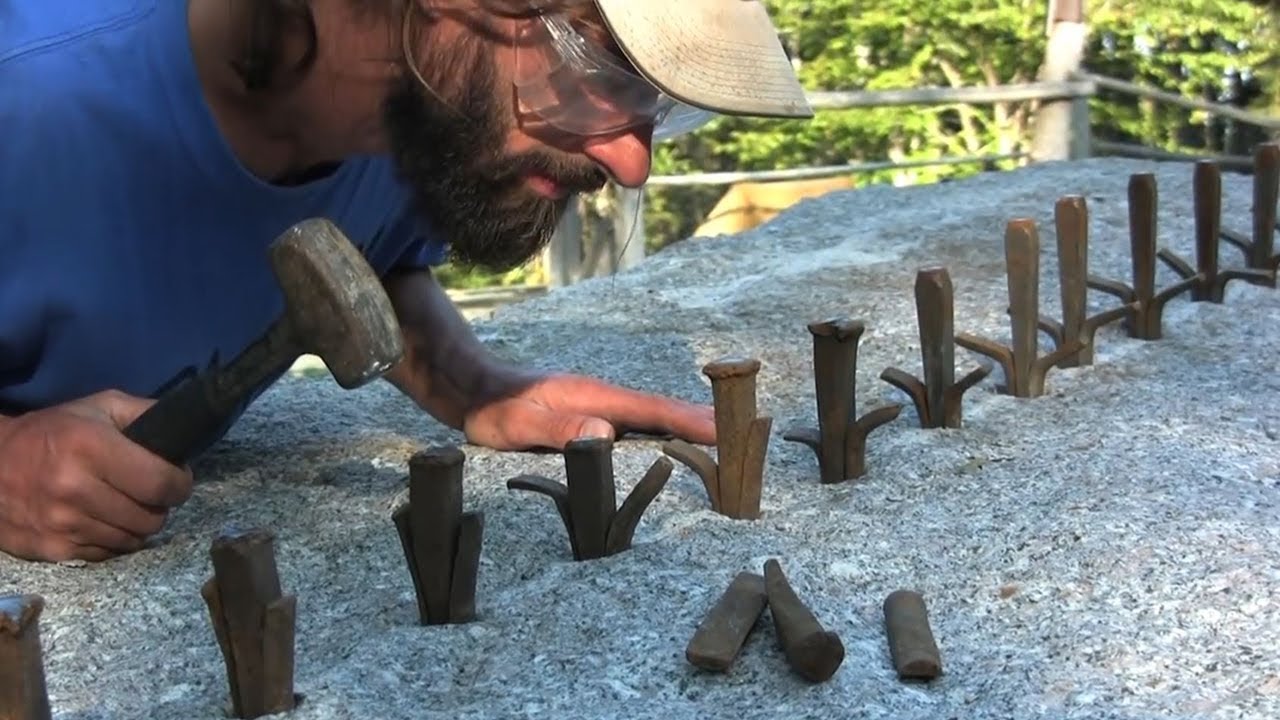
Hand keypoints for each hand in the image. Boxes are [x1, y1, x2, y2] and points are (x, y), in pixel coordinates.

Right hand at [0, 390, 193, 561]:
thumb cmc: (52, 432)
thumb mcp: (99, 407)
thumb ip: (144, 413)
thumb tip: (185, 429)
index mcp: (89, 447)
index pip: (160, 483)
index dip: (179, 484)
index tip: (177, 479)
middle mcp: (74, 488)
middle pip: (151, 519)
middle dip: (160, 507)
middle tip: (150, 493)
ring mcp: (61, 523)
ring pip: (132, 541)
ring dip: (137, 525)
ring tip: (125, 505)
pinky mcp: (51, 550)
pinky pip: (105, 554)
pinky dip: (111, 540)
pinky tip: (101, 520)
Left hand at [462, 372, 715, 450]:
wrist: (473, 389)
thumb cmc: (496, 410)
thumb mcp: (521, 425)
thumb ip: (561, 431)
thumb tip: (606, 433)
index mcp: (599, 398)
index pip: (657, 411)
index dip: (693, 422)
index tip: (729, 431)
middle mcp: (608, 400)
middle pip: (667, 412)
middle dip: (706, 423)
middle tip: (748, 441)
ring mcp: (603, 406)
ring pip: (656, 419)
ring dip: (690, 429)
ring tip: (728, 446)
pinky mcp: (594, 416)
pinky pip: (640, 426)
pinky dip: (666, 434)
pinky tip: (676, 448)